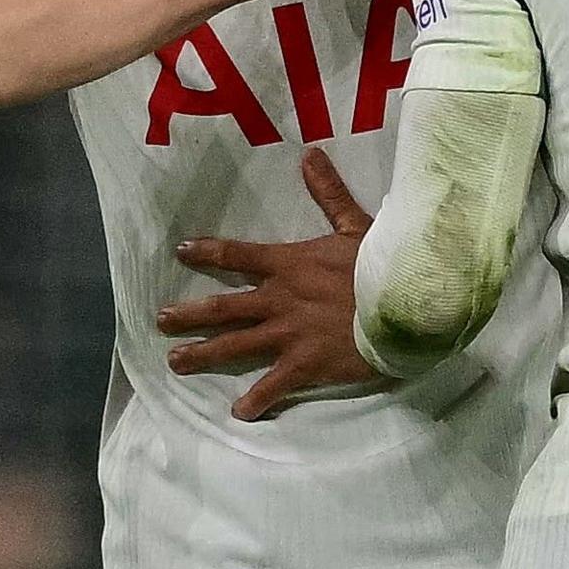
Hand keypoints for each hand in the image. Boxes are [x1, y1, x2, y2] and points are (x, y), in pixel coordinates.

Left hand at [163, 150, 380, 419]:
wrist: (406, 307)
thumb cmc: (383, 266)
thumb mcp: (357, 225)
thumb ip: (329, 193)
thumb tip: (309, 154)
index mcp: (289, 264)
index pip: (239, 255)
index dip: (208, 252)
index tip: (182, 251)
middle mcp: (280, 299)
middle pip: (225, 306)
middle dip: (190, 314)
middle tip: (162, 320)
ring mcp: (289, 333)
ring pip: (236, 344)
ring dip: (204, 353)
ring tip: (176, 362)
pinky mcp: (305, 364)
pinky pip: (273, 385)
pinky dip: (255, 400)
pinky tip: (238, 413)